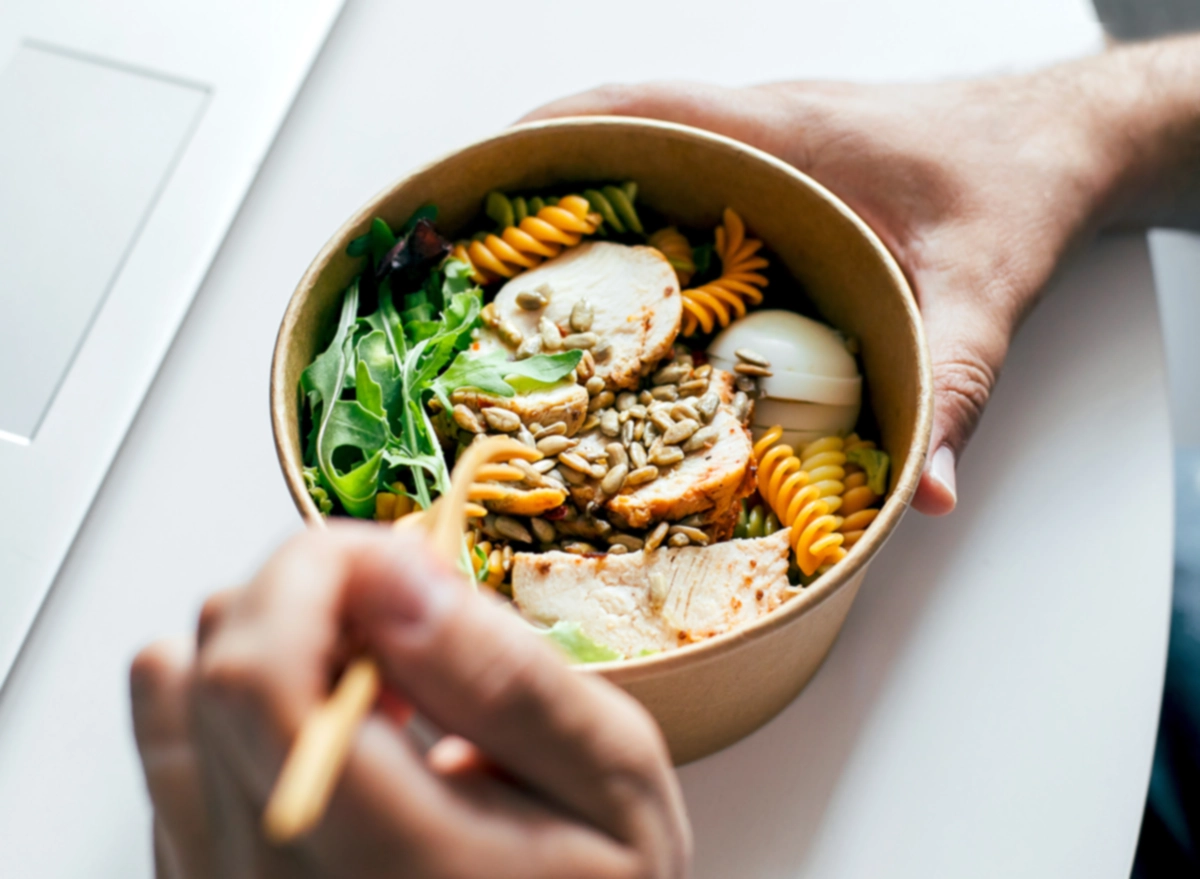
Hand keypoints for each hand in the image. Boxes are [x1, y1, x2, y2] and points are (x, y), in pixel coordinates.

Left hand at [130, 524, 690, 877]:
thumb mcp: (612, 782)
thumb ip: (507, 678)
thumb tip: (400, 576)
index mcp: (383, 860)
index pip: (259, 677)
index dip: (312, 575)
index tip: (393, 560)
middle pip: (210, 670)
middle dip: (306, 593)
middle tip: (402, 612)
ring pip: (176, 695)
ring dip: (271, 638)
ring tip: (369, 675)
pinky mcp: (206, 877)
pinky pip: (172, 747)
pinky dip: (238, 693)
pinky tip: (329, 717)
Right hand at [523, 72, 1122, 513]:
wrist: (1060, 138)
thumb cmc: (1018, 181)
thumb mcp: (983, 287)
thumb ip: (952, 384)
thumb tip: (925, 495)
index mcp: (790, 135)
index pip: (645, 109)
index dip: (554, 134)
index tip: (483, 175)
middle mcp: (766, 130)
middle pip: (625, 130)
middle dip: (544, 176)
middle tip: (482, 248)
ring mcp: (771, 147)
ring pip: (652, 153)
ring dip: (587, 195)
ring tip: (526, 271)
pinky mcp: (784, 172)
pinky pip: (689, 179)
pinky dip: (639, 214)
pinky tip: (626, 287)